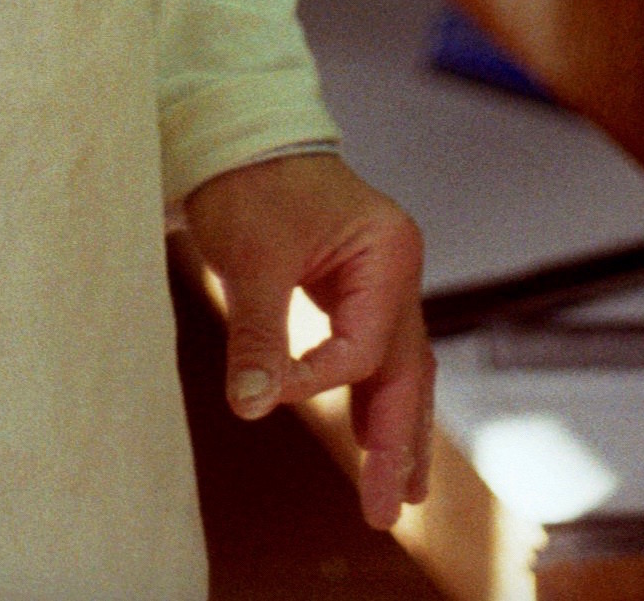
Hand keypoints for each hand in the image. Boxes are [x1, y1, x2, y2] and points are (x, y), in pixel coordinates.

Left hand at [184, 148, 432, 530]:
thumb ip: (258, 333)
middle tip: (387, 508)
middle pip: (406, 368)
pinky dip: (372, 398)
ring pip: (399, 368)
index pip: (364, 346)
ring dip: (395, 430)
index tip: (265, 385)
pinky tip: (370, 440)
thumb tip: (250, 404)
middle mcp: (397, 268)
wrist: (237, 135)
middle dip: (396, 441)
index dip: (316, 379)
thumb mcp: (251, 258)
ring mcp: (382, 280)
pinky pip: (372, 354)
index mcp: (388, 251)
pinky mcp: (356, 291)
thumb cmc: (250, 181)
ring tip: (400, 495)